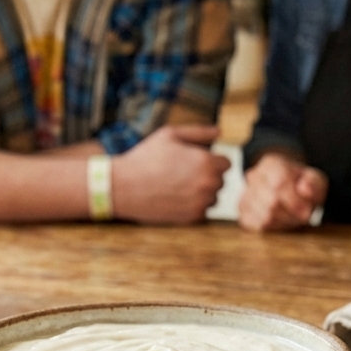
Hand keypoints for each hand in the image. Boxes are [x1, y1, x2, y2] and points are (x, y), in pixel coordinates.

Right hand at [113, 126, 230, 224]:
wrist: (123, 187)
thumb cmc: (145, 157)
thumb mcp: (170, 135)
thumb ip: (199, 132)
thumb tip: (219, 131)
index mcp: (207, 162)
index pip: (227, 163)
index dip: (211, 160)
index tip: (194, 161)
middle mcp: (208, 184)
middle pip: (221, 181)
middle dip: (207, 176)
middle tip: (182, 173)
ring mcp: (201, 203)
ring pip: (212, 197)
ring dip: (201, 192)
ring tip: (177, 186)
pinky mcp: (192, 218)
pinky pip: (202, 211)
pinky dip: (192, 205)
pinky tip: (174, 197)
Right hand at [238, 152, 327, 231]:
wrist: (288, 188)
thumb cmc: (302, 184)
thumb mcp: (315, 179)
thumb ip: (314, 183)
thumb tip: (305, 189)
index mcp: (271, 163)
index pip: (279, 183)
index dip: (294, 201)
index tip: (307, 211)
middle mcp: (253, 177)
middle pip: (271, 202)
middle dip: (291, 213)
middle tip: (302, 215)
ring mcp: (245, 195)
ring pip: (265, 217)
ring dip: (284, 222)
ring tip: (292, 216)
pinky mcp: (243, 213)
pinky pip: (258, 226)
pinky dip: (274, 227)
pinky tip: (281, 220)